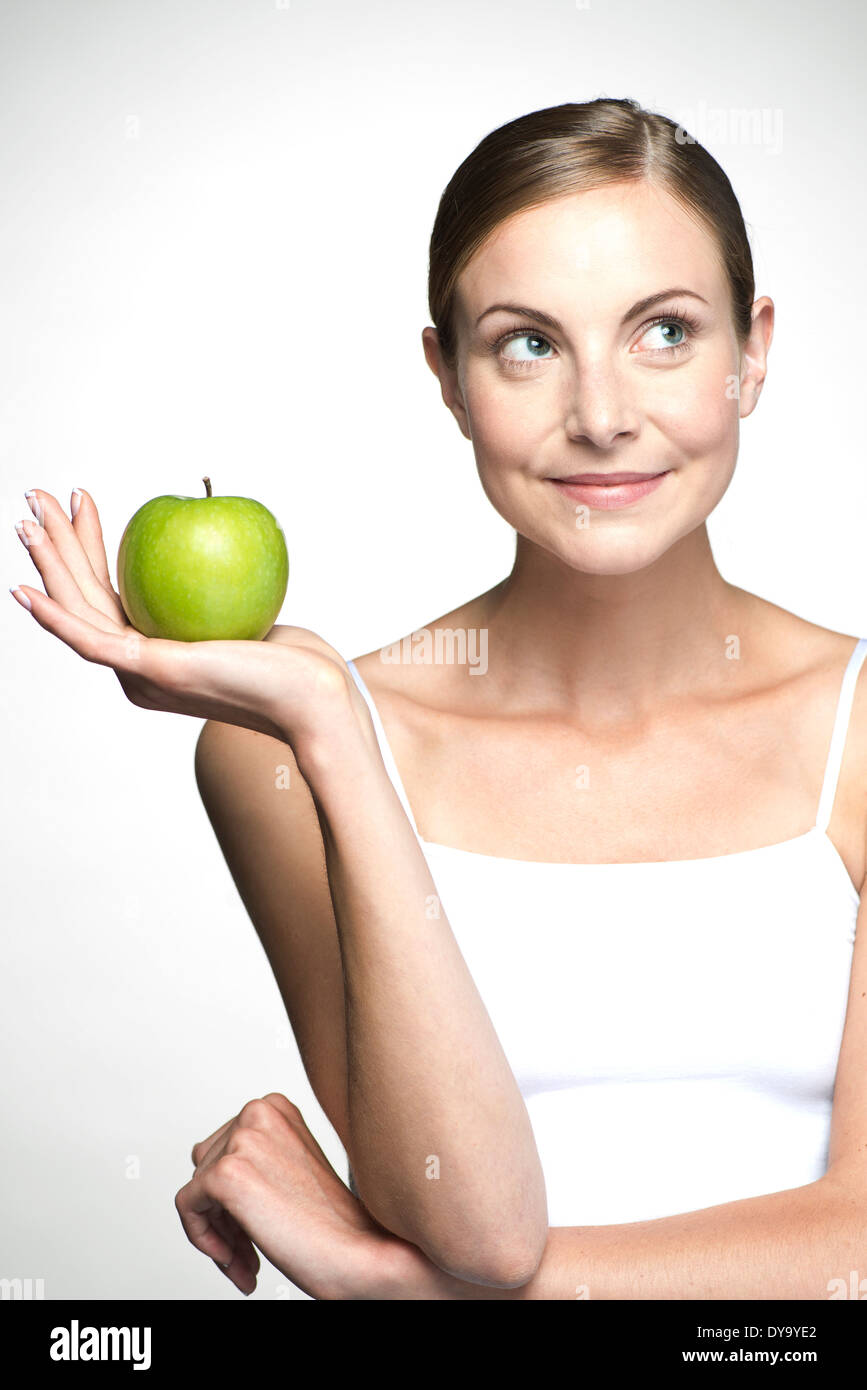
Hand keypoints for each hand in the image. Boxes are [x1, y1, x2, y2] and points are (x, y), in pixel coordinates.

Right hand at [9, 487, 362, 749]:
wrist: (313, 695)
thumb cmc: (293, 659)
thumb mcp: (244, 613)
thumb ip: (216, 593)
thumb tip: (211, 546)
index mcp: (153, 658)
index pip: (108, 594)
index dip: (86, 547)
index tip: (81, 504)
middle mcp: (137, 671)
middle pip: (83, 597)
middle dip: (55, 543)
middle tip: (36, 496)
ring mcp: (140, 675)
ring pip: (79, 611)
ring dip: (49, 563)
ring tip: (30, 519)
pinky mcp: (150, 672)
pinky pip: (90, 640)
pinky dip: (55, 616)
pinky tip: (26, 591)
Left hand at [175, 1092, 409, 1299]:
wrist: (359, 1252)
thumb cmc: (332, 1221)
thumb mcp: (286, 1168)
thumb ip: (250, 1155)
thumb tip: (200, 1160)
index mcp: (274, 1107)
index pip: (221, 1146)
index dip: (231, 1197)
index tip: (253, 1230)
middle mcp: (258, 1112)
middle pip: (204, 1166)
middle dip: (222, 1215)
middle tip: (248, 1253)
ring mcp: (242, 1139)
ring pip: (195, 1189)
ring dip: (217, 1233)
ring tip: (245, 1263)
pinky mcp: (227, 1173)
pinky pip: (187, 1208)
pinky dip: (203, 1240)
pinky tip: (236, 1262)